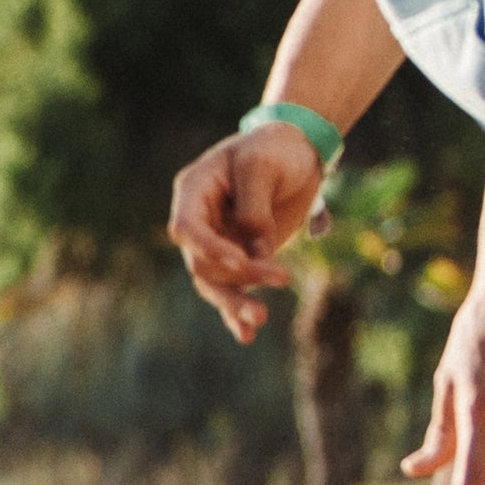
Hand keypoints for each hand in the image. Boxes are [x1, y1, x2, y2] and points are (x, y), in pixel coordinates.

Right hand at [165, 118, 328, 340]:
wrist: (298, 152)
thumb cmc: (275, 150)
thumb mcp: (263, 164)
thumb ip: (252, 204)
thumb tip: (253, 244)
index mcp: (194, 191)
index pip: (187, 228)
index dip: (208, 248)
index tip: (241, 261)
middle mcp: (201, 220)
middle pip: (203, 260)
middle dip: (238, 275)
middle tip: (281, 277)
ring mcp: (219, 241)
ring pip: (215, 282)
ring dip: (235, 302)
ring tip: (260, 318)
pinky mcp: (242, 257)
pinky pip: (234, 288)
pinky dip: (238, 312)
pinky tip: (246, 334)